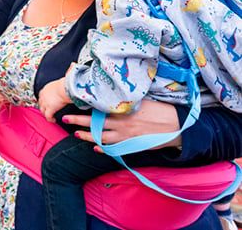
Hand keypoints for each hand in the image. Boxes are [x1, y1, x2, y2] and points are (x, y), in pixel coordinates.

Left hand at [39, 78, 69, 121]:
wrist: (65, 88)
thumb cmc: (65, 85)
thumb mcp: (59, 84)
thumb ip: (59, 87)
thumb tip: (64, 87)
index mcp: (46, 89)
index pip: (41, 95)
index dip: (43, 100)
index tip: (45, 103)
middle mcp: (43, 96)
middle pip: (40, 103)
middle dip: (43, 108)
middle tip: (46, 111)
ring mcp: (45, 103)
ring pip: (43, 111)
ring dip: (46, 114)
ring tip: (50, 117)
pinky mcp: (50, 109)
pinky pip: (48, 116)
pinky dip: (50, 119)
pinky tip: (53, 120)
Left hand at [63, 99, 181, 150]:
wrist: (177, 126)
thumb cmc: (160, 109)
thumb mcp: (141, 99)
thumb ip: (125, 99)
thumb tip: (113, 92)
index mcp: (122, 109)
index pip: (98, 108)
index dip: (85, 107)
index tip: (74, 103)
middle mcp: (121, 123)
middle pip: (94, 123)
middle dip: (77, 121)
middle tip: (64, 119)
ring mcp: (125, 136)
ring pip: (100, 137)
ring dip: (86, 136)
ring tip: (75, 134)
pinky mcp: (131, 146)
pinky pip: (113, 149)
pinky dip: (103, 149)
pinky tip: (95, 148)